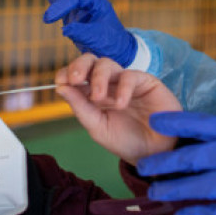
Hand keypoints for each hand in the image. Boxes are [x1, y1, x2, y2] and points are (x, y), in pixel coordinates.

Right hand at [28, 0, 136, 65]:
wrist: (118, 50)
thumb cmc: (111, 44)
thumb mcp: (98, 40)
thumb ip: (83, 33)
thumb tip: (65, 30)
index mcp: (96, 3)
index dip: (60, 6)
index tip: (47, 19)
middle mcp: (88, 1)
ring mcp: (81, 6)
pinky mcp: (75, 14)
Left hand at [56, 54, 181, 165]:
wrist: (155, 154)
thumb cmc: (127, 141)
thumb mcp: (97, 127)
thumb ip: (80, 108)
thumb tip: (60, 88)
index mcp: (93, 94)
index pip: (76, 74)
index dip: (66, 73)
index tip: (60, 82)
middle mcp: (109, 84)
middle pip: (90, 61)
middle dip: (79, 66)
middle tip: (74, 79)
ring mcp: (126, 81)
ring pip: (107, 64)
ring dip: (98, 77)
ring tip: (98, 97)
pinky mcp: (146, 81)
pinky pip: (130, 75)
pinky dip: (122, 88)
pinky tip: (121, 104)